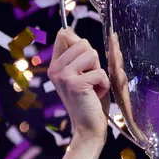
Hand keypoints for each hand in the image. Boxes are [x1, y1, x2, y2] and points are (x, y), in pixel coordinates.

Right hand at [48, 27, 109, 142]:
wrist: (88, 129)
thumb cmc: (89, 101)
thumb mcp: (80, 74)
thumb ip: (76, 54)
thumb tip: (67, 29)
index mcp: (54, 65)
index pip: (64, 35)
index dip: (80, 45)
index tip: (83, 65)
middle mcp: (55, 69)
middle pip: (83, 43)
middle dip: (93, 61)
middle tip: (89, 81)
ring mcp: (64, 76)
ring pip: (92, 54)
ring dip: (99, 72)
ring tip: (92, 87)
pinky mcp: (76, 84)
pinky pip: (100, 72)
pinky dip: (104, 85)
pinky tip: (96, 96)